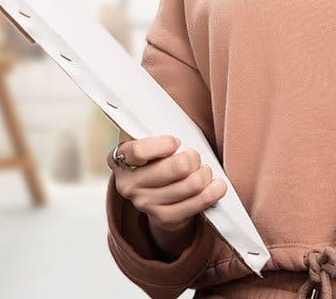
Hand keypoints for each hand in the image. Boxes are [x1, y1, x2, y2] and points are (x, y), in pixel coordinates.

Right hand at [109, 131, 227, 233]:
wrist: (158, 192)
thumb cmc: (158, 155)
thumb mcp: (150, 138)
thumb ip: (155, 128)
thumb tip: (169, 117)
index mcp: (119, 158)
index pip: (138, 151)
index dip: (163, 144)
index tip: (176, 142)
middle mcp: (127, 184)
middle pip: (175, 168)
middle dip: (193, 158)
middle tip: (194, 156)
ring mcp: (144, 204)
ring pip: (191, 184)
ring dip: (205, 173)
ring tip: (204, 170)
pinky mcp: (163, 218)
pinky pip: (198, 203)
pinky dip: (213, 192)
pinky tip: (216, 186)